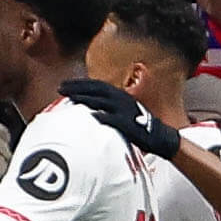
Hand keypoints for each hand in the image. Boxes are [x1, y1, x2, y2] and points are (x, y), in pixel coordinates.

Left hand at [59, 78, 180, 158]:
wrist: (160, 137)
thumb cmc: (138, 127)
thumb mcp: (123, 112)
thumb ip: (107, 108)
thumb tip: (87, 109)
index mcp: (120, 96)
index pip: (97, 85)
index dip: (80, 84)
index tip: (63, 84)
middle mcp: (122, 100)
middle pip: (97, 89)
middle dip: (78, 87)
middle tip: (60, 88)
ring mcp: (126, 111)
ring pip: (103, 101)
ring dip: (86, 98)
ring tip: (70, 98)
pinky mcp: (130, 125)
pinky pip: (115, 120)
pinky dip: (104, 117)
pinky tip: (92, 116)